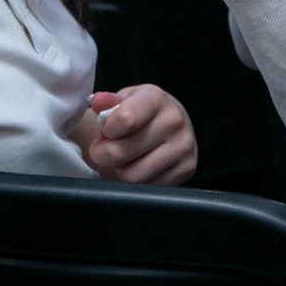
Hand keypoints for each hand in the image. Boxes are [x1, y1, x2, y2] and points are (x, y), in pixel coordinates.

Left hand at [72, 85, 196, 184]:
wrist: (171, 125)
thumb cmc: (140, 113)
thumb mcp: (124, 101)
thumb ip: (107, 103)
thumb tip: (97, 101)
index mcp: (155, 98)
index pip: (124, 120)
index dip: (106, 131)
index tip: (107, 131)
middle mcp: (174, 120)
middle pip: (120, 152)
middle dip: (105, 154)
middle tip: (108, 148)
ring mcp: (183, 146)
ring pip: (132, 175)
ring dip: (121, 170)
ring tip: (126, 158)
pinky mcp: (188, 167)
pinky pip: (147, 187)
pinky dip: (139, 181)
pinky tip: (142, 166)